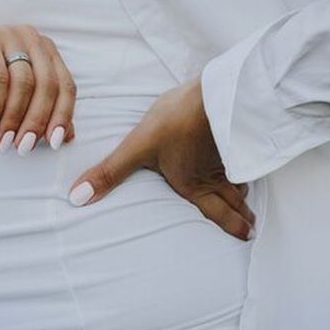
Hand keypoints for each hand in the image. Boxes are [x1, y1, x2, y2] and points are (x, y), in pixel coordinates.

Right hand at [0, 24, 76, 153]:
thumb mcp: (9, 99)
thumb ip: (38, 112)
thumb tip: (69, 136)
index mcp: (45, 50)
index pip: (66, 85)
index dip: (63, 116)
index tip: (54, 143)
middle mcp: (32, 38)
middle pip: (47, 86)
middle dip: (36, 122)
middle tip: (22, 148)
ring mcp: (9, 35)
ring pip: (23, 83)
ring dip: (14, 118)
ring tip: (3, 141)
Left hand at [66, 77, 255, 240]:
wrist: (217, 93)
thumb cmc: (177, 122)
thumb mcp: (136, 148)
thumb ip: (109, 173)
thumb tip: (77, 199)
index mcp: (192, 184)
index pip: (216, 212)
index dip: (230, 226)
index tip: (245, 236)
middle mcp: (215, 176)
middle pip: (234, 200)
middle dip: (242, 215)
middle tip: (252, 228)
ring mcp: (230, 155)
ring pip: (241, 179)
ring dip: (244, 192)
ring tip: (246, 199)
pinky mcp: (238, 136)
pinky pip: (245, 158)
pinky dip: (247, 166)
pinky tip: (243, 160)